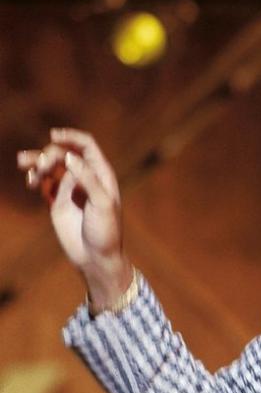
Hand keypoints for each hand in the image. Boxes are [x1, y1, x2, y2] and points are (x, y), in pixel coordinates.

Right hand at [17, 128, 131, 307]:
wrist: (96, 257)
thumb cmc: (105, 230)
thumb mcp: (101, 203)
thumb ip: (86, 178)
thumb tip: (69, 156)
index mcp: (101, 174)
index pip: (86, 146)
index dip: (71, 136)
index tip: (54, 135)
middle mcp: (85, 177)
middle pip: (63, 153)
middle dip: (49, 154)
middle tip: (41, 167)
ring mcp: (70, 188)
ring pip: (50, 166)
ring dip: (36, 161)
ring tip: (23, 164)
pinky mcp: (56, 201)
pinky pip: (43, 181)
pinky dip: (35, 177)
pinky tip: (31, 181)